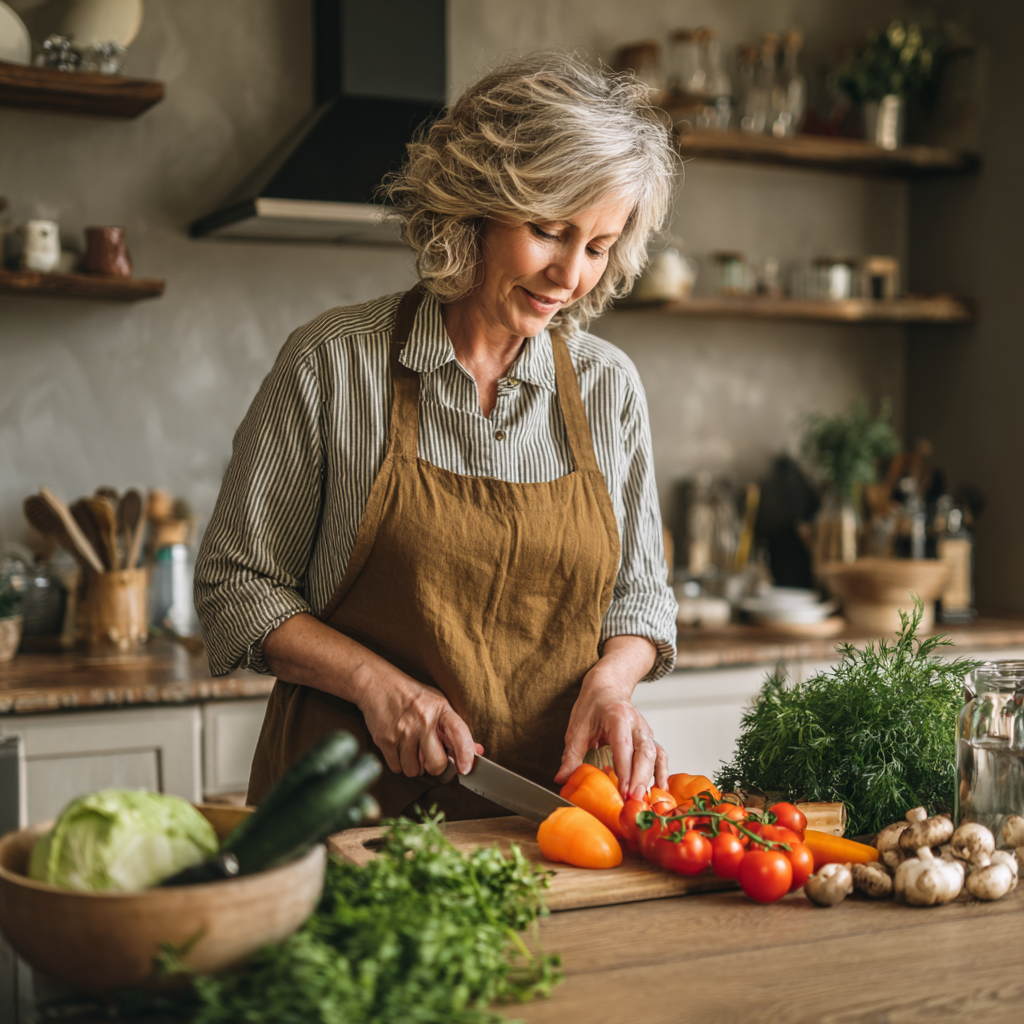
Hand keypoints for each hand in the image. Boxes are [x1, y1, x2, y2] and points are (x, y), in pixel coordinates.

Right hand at [357, 667, 482, 777]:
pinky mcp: (384, 740)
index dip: (465, 755)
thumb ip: (456, 730)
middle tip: (431, 757)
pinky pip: (397, 768)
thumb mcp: (438, 704)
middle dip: (435, 766)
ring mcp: (402, 731)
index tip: (466, 769)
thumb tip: (478, 752)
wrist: (377, 683)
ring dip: (415, 766)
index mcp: (440, 709)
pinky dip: (399, 763)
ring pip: (414, 771)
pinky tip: (399, 747)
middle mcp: (423, 720)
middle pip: (436, 764)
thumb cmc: (412, 696)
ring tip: (412, 748)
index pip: (459, 734)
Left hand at [553, 636, 666, 798]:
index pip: (624, 746)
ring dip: (652, 778)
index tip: (623, 790)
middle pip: (644, 752)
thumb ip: (572, 754)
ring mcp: (645, 731)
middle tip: (633, 800)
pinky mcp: (648, 739)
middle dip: (641, 778)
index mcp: (617, 717)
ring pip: (655, 754)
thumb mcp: (577, 727)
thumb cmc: (593, 704)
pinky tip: (660, 789)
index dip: (625, 770)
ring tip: (646, 799)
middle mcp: (636, 724)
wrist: (607, 687)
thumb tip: (562, 779)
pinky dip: (662, 772)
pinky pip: (660, 755)